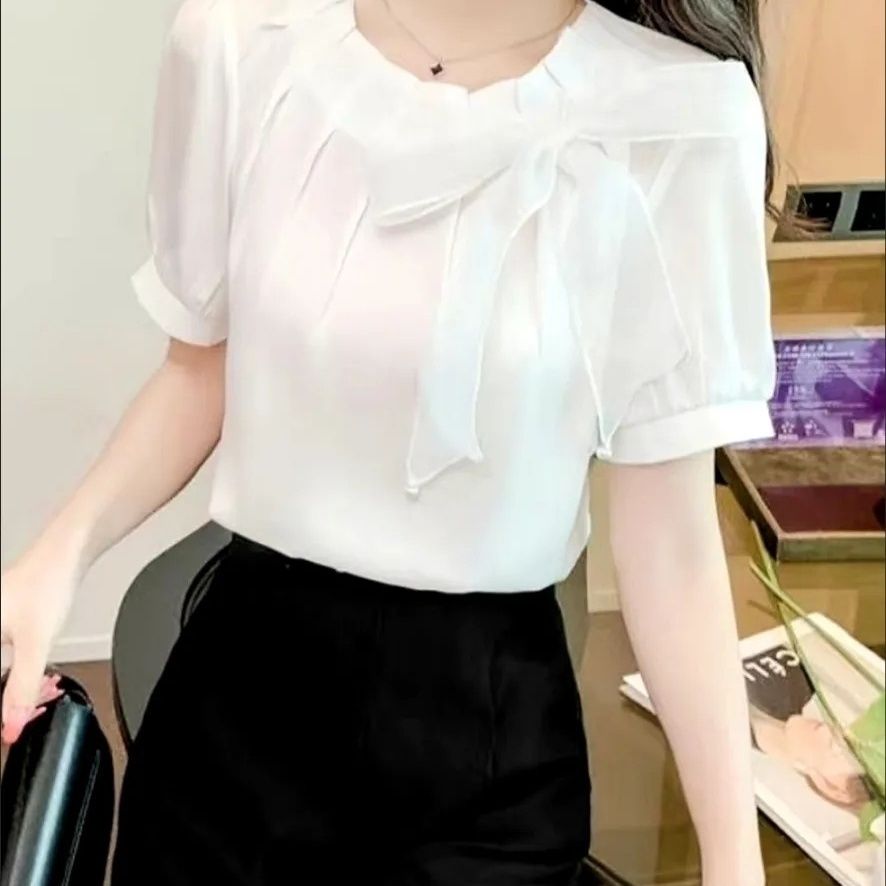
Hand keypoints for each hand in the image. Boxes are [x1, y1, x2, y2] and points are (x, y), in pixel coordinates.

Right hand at [1, 544, 80, 743]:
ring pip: (0, 668)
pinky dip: (13, 673)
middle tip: (17, 719)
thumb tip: (10, 725)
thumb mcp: (35, 645)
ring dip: (10, 688)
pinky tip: (31, 681)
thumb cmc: (46, 585)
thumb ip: (21, 688)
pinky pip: (2, 655)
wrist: (64, 555)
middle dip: (7, 700)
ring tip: (30, 701)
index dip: (1, 709)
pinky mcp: (1, 621)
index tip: (6, 729)